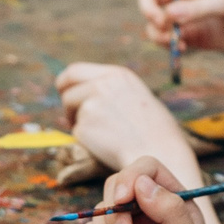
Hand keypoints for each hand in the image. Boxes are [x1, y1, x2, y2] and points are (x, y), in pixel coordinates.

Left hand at [59, 61, 199, 176]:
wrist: (159, 152)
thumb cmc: (154, 129)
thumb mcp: (136, 94)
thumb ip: (112, 88)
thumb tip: (87, 90)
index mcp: (116, 75)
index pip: (75, 71)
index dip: (66, 83)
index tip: (64, 92)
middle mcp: (102, 85)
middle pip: (67, 90)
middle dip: (67, 104)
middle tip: (72, 117)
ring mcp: (91, 105)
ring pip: (73, 114)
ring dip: (81, 124)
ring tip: (107, 135)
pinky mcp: (85, 127)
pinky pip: (78, 133)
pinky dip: (87, 140)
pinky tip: (108, 145)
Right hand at [138, 0, 223, 52]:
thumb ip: (199, 8)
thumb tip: (169, 15)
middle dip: (148, 9)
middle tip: (163, 22)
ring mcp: (181, 14)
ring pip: (152, 19)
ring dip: (156, 30)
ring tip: (175, 39)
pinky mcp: (185, 33)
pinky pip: (163, 38)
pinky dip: (166, 44)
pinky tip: (182, 48)